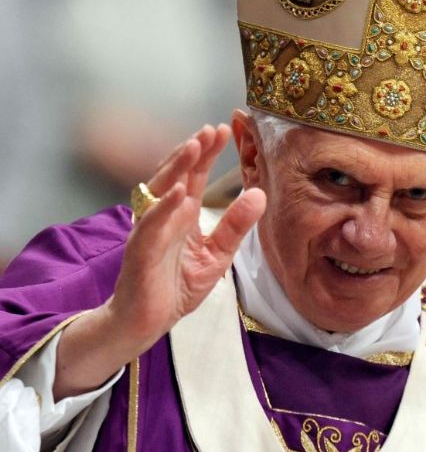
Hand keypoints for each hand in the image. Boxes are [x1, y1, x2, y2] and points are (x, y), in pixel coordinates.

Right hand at [54, 124, 265, 399]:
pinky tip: (179, 192)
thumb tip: (259, 194)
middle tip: (212, 130)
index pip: (195, 177)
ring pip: (160, 191)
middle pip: (177, 175)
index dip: (206, 154)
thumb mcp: (218, 255)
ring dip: (177, 168)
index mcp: (181, 215)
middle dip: (193, 151)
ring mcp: (149, 231)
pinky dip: (164, 208)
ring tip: (194, 147)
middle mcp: (162, 216)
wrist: (148, 321)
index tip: (224, 130)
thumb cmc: (178, 286)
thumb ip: (236, 226)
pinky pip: (151, 225)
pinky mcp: (140, 251)